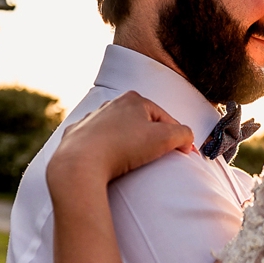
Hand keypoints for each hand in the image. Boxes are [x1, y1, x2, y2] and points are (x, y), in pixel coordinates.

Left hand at [47, 92, 195, 197]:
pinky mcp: (76, 136)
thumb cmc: (123, 147)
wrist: (80, 163)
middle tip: (158, 159)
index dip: (177, 137)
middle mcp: (111, 104)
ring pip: (118, 132)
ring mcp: (91, 119)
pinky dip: (105, 151)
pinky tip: (108, 162)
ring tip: (133, 163)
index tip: (184, 155)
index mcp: (134, 100)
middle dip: (152, 139)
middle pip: (141, 123)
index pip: (165, 118)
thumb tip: (187, 139)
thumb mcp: (164, 139)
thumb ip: (184, 134)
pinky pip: (96, 143)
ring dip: (128, 144)